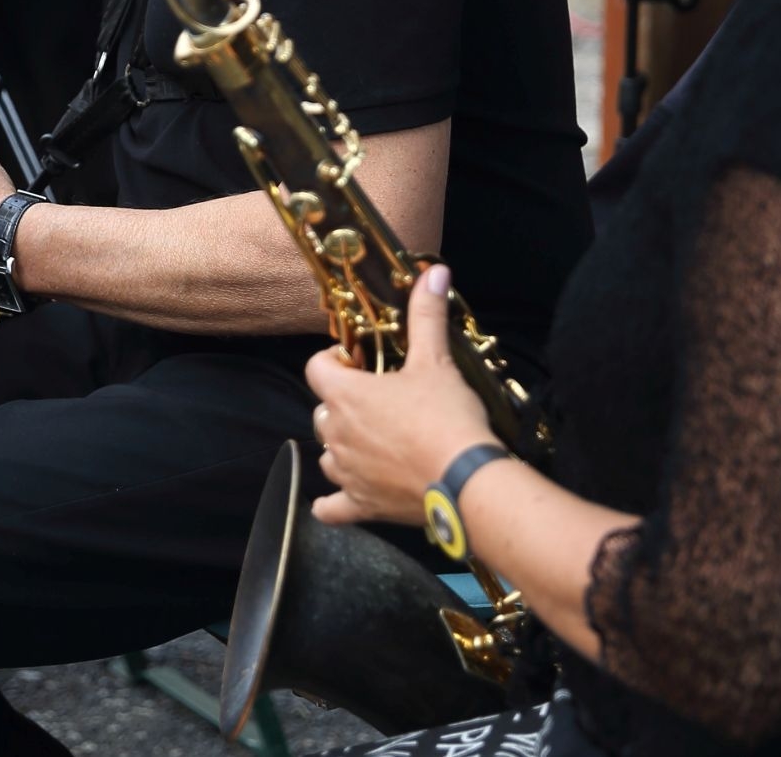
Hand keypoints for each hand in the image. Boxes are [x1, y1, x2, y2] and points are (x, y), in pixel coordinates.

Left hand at [307, 264, 498, 528]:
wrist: (465, 481)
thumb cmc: (445, 416)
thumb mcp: (436, 360)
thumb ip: (427, 315)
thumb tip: (433, 271)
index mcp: (344, 394)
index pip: (315, 367)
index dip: (334, 361)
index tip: (360, 362)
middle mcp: (335, 433)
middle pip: (323, 411)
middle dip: (343, 404)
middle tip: (379, 401)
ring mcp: (345, 472)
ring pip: (328, 454)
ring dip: (342, 447)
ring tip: (372, 442)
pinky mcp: (361, 506)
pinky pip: (331, 508)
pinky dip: (332, 504)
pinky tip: (339, 500)